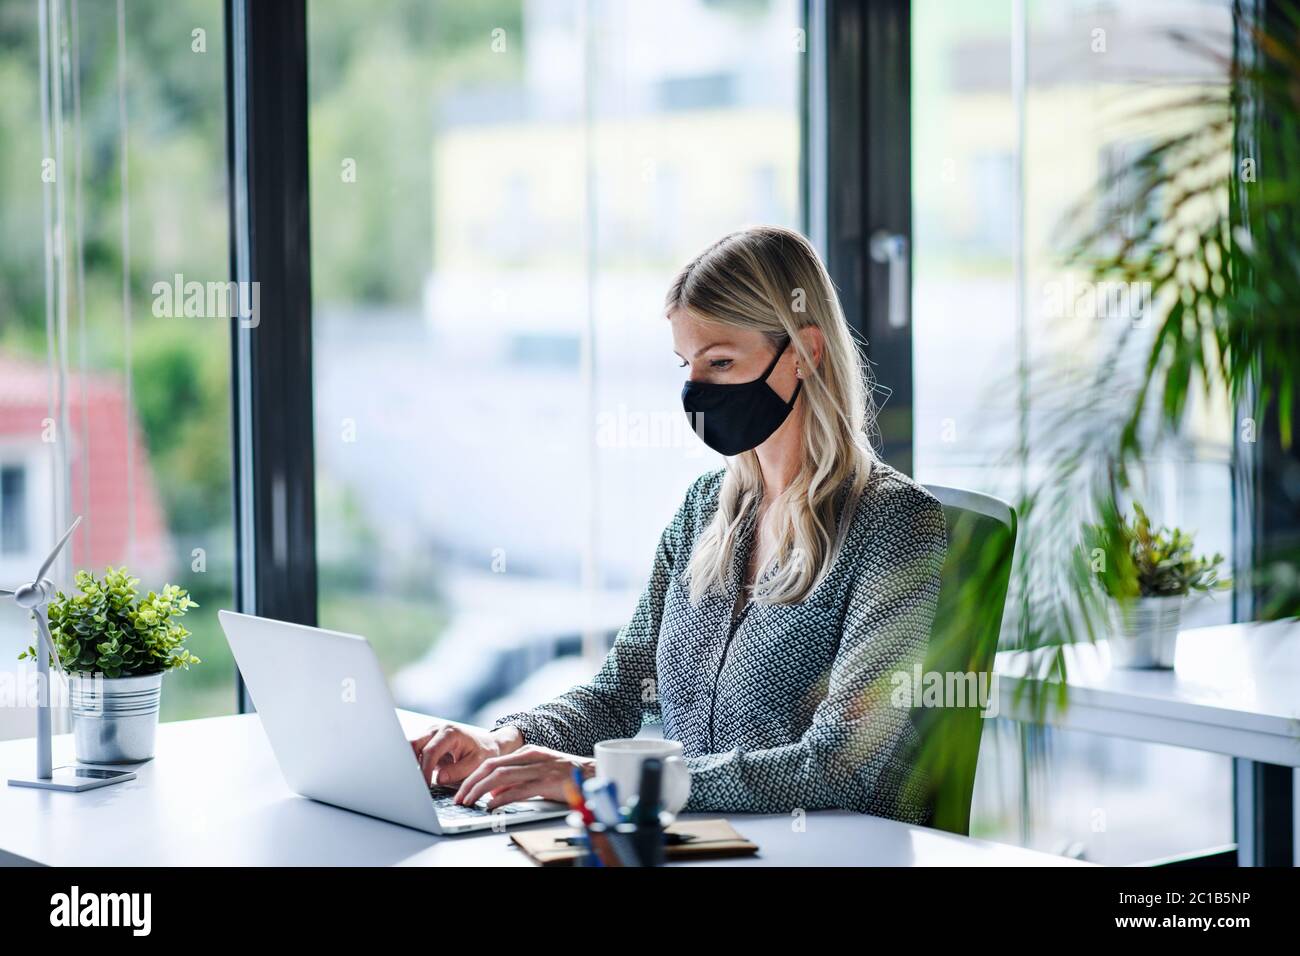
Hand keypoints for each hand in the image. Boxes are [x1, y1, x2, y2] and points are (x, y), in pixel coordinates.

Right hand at [408, 721, 523, 787]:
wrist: (488, 745)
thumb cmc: (484, 753)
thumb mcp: (476, 764)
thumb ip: (458, 771)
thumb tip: (438, 779)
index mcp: (450, 732)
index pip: (430, 751)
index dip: (425, 770)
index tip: (425, 786)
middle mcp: (437, 730)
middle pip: (413, 744)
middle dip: (411, 764)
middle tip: (414, 784)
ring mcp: (430, 735)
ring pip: (410, 748)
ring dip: (411, 764)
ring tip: (416, 782)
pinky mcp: (427, 742)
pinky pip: (415, 752)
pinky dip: (414, 764)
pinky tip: (418, 777)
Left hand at [454, 745, 594, 809]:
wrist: (594, 775)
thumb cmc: (567, 775)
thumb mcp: (538, 772)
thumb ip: (516, 779)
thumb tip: (493, 791)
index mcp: (527, 751)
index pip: (492, 761)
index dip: (473, 775)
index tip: (462, 789)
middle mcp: (531, 756)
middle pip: (491, 766)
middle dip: (471, 782)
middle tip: (459, 797)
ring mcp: (539, 768)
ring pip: (501, 776)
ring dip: (480, 790)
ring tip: (470, 802)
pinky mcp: (547, 782)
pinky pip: (519, 790)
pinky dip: (501, 798)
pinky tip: (491, 805)